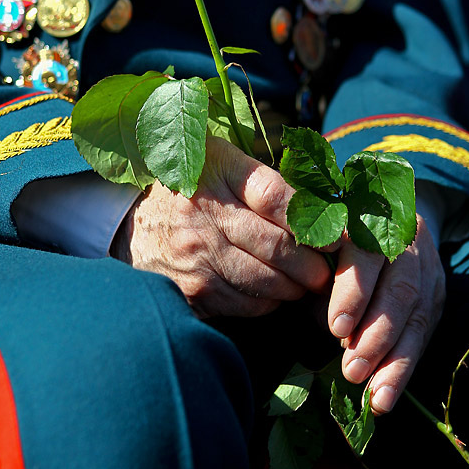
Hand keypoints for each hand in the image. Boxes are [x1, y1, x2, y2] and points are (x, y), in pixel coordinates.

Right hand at [112, 136, 331, 317]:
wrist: (133, 224)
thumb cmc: (194, 189)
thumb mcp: (222, 163)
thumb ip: (266, 181)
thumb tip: (322, 206)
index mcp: (216, 174)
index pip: (273, 196)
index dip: (311, 218)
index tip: (335, 235)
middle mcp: (203, 216)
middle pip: (277, 247)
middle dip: (312, 264)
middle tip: (326, 269)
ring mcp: (196, 258)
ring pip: (267, 282)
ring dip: (295, 286)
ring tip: (303, 281)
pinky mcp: (192, 292)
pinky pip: (248, 305)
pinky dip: (269, 301)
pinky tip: (271, 290)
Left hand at [321, 216, 444, 414]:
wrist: (379, 222)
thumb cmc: (331, 242)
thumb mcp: (319, 252)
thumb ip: (319, 280)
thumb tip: (329, 327)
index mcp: (370, 219)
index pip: (367, 252)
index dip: (355, 291)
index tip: (337, 328)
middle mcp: (406, 240)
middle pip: (400, 288)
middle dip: (376, 335)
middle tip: (353, 370)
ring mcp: (427, 265)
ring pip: (417, 313)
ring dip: (394, 359)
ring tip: (374, 394)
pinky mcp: (437, 291)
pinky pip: (424, 332)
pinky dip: (404, 366)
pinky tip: (386, 393)